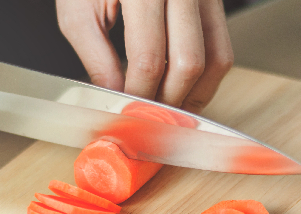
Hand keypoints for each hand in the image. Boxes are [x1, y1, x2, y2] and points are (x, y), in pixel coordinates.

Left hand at [57, 0, 233, 113]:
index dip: (139, 95)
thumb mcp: (78, 10)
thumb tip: (118, 99)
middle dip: (168, 100)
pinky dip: (207, 77)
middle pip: (188, 63)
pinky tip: (184, 88)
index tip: (129, 112)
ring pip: (215, 60)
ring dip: (193, 95)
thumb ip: (96, 59)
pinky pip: (222, 48)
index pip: (148, 58)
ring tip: (168, 107)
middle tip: (148, 115)